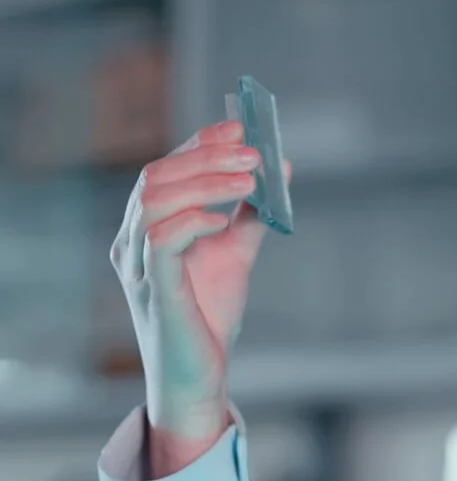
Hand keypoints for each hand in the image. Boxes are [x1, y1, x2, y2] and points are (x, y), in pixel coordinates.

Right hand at [110, 120, 291, 440]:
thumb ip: (252, 212)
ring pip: (154, 200)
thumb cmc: (209, 312)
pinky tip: (222, 219)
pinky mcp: (155, 292)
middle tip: (254, 154)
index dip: (199, 142)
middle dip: (207, 156)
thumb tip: (280, 165)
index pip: (164, 169)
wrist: (203, 373)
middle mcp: (132, 241)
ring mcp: (138, 266)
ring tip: (249, 180)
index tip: (239, 126)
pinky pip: (160, 242)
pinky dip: (192, 220)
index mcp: (148, 227)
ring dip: (205, 182)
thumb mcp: (236, 252)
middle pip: (155, 175)